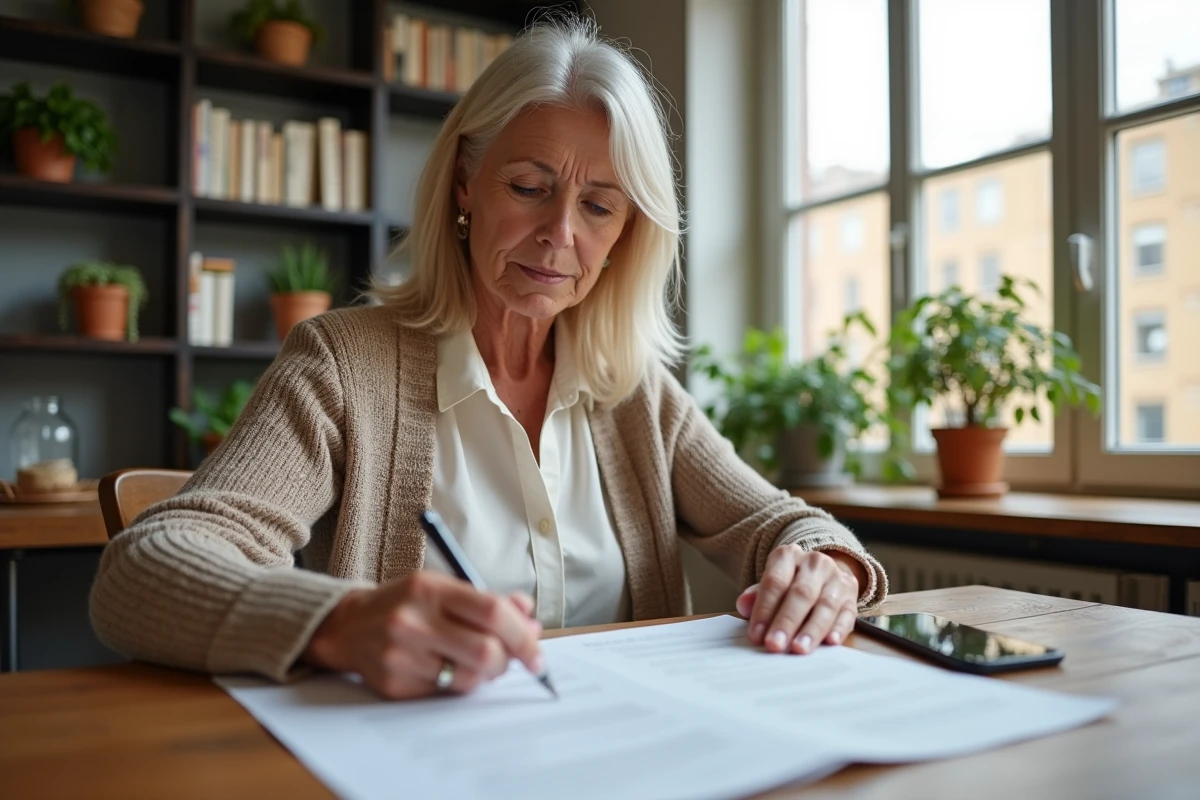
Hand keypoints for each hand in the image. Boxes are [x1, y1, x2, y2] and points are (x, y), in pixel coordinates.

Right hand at [302, 571, 543, 699]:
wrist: (349, 626)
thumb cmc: (408, 604)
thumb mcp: (445, 588)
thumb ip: (490, 601)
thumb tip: (532, 621)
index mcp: (431, 589)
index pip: (492, 612)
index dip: (523, 635)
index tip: (537, 652)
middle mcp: (413, 621)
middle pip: (485, 651)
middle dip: (508, 661)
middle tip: (511, 661)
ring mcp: (401, 655)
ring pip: (468, 678)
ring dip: (484, 675)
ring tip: (476, 662)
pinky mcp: (393, 684)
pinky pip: (444, 693)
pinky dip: (457, 685)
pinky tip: (447, 670)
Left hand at [735, 545, 860, 654]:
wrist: (824, 575)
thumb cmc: (790, 584)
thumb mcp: (772, 583)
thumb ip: (757, 595)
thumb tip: (743, 606)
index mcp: (789, 556)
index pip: (775, 582)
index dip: (764, 610)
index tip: (756, 635)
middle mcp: (815, 563)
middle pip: (801, 593)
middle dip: (786, 621)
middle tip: (775, 645)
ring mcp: (837, 579)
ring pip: (825, 605)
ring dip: (811, 630)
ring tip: (799, 649)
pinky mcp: (852, 598)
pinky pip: (848, 614)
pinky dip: (839, 628)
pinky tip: (831, 642)